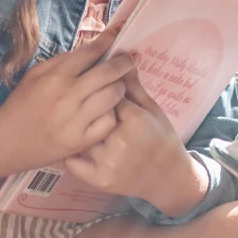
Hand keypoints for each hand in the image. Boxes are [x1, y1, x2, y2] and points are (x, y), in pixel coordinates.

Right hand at [0, 24, 131, 170]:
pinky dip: (112, 113)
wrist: (5, 143)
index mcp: (55, 76)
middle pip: (109, 72)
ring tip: (118, 86)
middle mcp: (67, 96)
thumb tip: (93, 49)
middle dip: (125, 62)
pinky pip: (110, 121)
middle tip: (130, 59)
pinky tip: (108, 110)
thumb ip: (63, 62)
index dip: (110, 40)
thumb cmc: (21, 106)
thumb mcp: (35, 76)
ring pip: (114, 96)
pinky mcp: (81, 140)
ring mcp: (75, 120)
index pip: (91, 52)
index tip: (120, 34)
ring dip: (121, 88)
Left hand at [64, 69, 201, 211]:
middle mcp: (120, 142)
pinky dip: (70, 152)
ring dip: (74, 127)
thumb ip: (134, 87)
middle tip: (81, 102)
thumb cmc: (162, 139)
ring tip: (72, 119)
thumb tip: (122, 58)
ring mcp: (107, 162)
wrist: (168, 177)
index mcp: (136, 121)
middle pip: (90, 113)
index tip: (96, 83)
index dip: (101, 87)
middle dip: (86, 106)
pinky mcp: (98, 179)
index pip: (108, 93)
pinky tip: (72, 143)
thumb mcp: (154, 110)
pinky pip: (73, 161)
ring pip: (79, 136)